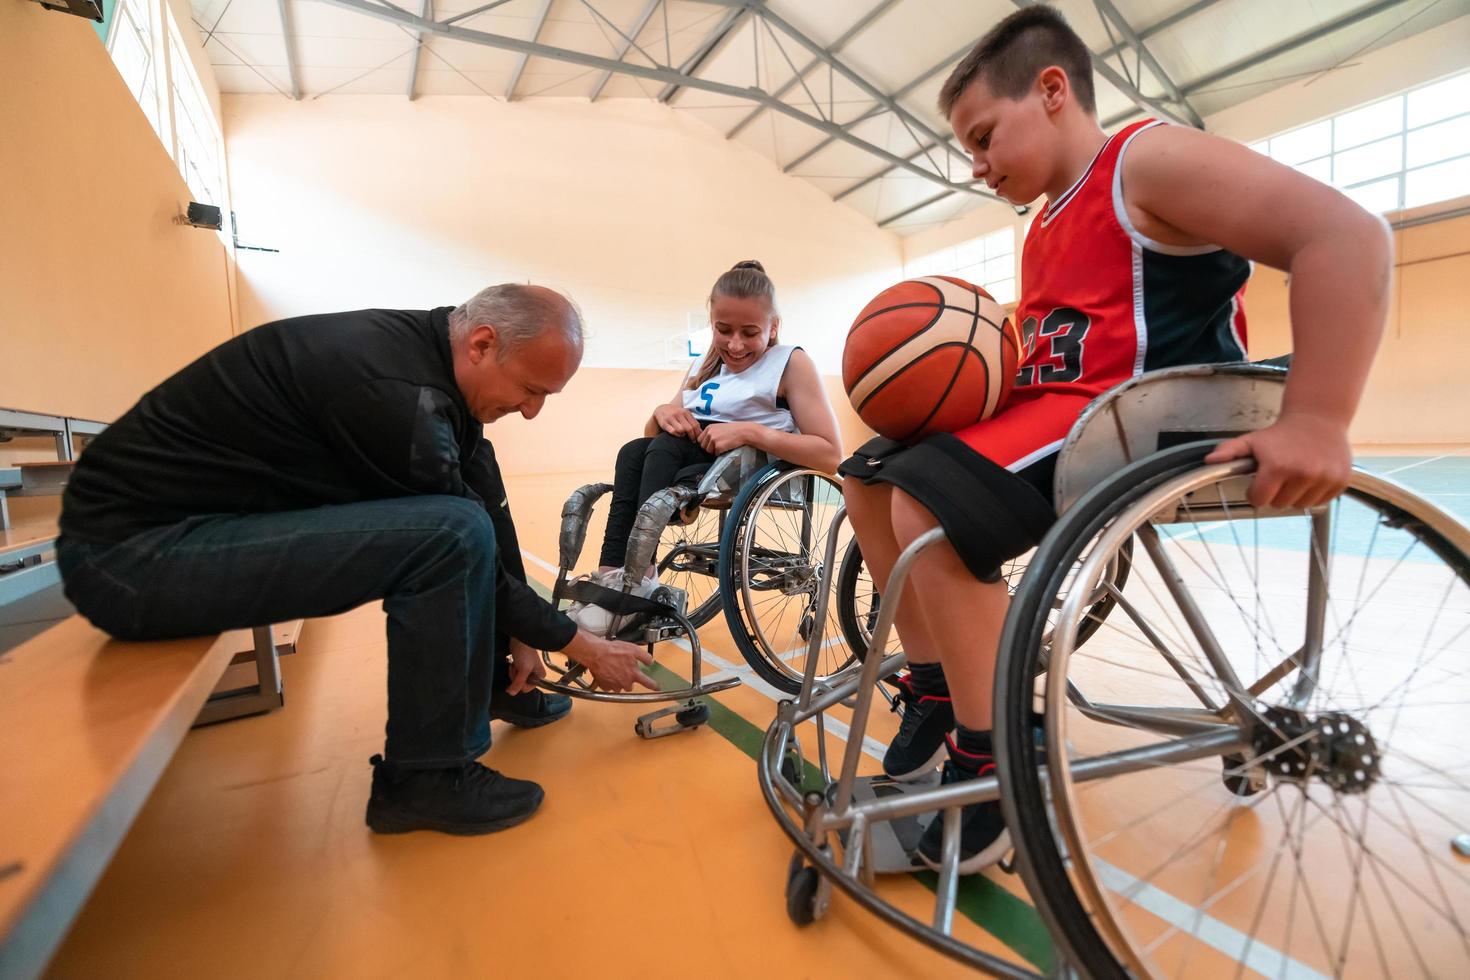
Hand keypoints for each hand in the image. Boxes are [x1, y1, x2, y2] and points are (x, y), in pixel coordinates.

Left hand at [506, 638, 545, 694]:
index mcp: (540, 676)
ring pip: (516, 680)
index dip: (520, 683)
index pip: (526, 688)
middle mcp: (534, 675)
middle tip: (518, 667)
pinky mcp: (521, 667)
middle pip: (520, 684)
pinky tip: (514, 662)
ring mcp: (527, 671)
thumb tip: (511, 693)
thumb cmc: (525, 651)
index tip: (521, 673)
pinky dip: (512, 669)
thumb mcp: (523, 670)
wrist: (519, 640)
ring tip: (516, 663)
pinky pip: (514, 674)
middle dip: (516, 676)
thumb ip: (518, 683)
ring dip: (513, 672)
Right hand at [562, 629, 657, 692]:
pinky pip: (609, 686)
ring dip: (619, 680)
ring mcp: (614, 685)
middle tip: (624, 669)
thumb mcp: (633, 649)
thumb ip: (645, 657)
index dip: (654, 686)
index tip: (657, 688)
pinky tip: (607, 672)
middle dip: (629, 679)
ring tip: (614, 669)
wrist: (596, 653)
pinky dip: (609, 681)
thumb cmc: (613, 651)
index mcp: (633, 674)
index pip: (648, 683)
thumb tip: (650, 662)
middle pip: (631, 686)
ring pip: (619, 686)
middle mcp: (625, 682)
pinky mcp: (604, 686)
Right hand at [654, 404, 701, 438]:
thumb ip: (691, 421)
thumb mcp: (684, 414)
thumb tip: (701, 432)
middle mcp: (679, 414)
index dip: (698, 433)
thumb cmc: (676, 414)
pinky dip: (676, 434)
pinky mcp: (664, 423)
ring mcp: (671, 418)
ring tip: (684, 435)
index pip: (695, 424)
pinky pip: (673, 431)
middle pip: (689, 428)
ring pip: (681, 430)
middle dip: (692, 436)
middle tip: (692, 440)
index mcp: (685, 412)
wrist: (661, 409)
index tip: (698, 438)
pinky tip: (677, 434)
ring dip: (683, 435)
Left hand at [697, 421, 751, 454]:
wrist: (744, 431)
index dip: (705, 443)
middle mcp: (710, 433)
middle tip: (718, 446)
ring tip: (723, 446)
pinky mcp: (718, 446)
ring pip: (708, 451)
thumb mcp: (719, 427)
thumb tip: (705, 442)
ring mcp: (713, 440)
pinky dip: (720, 453)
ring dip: (714, 451)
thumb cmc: (734, 430)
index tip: (711, 444)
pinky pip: (715, 453)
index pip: (700, 439)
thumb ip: (711, 433)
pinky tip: (726, 447)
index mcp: (709, 428)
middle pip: (702, 446)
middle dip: (709, 448)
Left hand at [1204, 414, 1351, 508]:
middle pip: (1280, 505)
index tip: (1260, 481)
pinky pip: (1320, 502)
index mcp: (1278, 467)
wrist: (1318, 419)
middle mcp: (1303, 474)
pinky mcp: (1340, 482)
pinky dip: (1314, 493)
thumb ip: (1230, 451)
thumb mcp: (1252, 440)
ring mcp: (1324, 479)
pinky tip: (1312, 475)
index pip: (1260, 500)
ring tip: (1296, 473)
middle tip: (1280, 473)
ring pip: (1300, 505)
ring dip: (1295, 494)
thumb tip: (1209, 460)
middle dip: (1276, 492)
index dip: (1256, 492)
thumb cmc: (1280, 434)